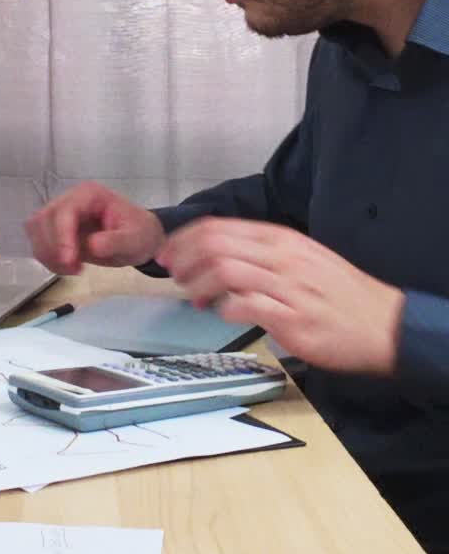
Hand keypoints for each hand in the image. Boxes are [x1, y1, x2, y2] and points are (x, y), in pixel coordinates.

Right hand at [25, 181, 165, 273]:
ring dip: (48, 254)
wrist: (138, 238)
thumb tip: (92, 246)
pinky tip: (67, 267)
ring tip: (73, 269)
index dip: (62, 237)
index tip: (69, 261)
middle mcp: (70, 199)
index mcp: (89, 195)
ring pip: (36, 230)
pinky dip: (48, 258)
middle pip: (44, 219)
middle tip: (76, 269)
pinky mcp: (55, 229)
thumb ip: (115, 242)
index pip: (65, 211)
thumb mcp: (135, 240)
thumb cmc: (139, 235)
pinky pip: (39, 242)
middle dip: (54, 248)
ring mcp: (60, 213)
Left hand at [156, 217, 404, 375]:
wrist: (384, 325)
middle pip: (215, 244)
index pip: (220, 227)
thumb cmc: (340, 296)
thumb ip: (262, 256)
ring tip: (194, 298)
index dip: (185, 239)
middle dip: (183, 259)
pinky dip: (225, 308)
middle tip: (172, 274)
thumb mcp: (302, 260)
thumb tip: (220, 258)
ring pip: (225, 271)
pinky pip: (247, 305)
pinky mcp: (292, 317)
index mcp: (282, 240)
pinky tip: (222, 314)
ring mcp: (287, 286)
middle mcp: (282, 257)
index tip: (169, 252)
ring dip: (198, 285)